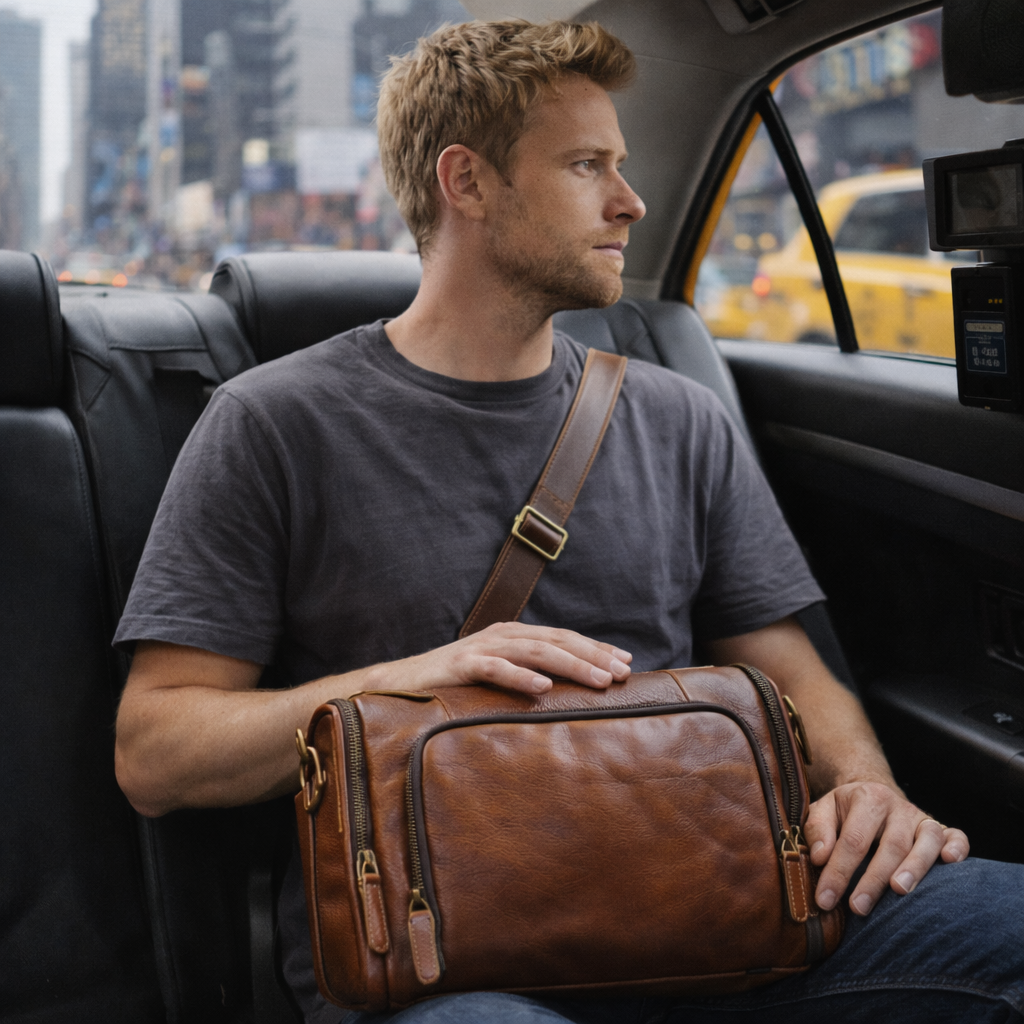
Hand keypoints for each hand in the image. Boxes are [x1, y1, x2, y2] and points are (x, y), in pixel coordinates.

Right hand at [398, 621, 631, 695]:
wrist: (400, 683)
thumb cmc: (454, 684)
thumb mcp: (497, 675)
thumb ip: (526, 675)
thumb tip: (566, 693)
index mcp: (513, 636)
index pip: (563, 638)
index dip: (595, 648)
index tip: (626, 662)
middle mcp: (502, 635)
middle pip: (556, 641)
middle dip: (593, 656)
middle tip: (622, 673)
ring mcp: (482, 648)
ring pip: (535, 651)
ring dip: (571, 664)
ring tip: (598, 681)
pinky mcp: (461, 665)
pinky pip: (496, 668)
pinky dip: (521, 676)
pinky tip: (543, 686)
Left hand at [804, 780, 968, 915]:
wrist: (871, 793)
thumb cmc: (844, 812)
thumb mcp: (823, 811)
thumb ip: (817, 830)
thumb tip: (819, 857)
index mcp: (866, 798)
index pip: (852, 840)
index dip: (838, 872)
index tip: (825, 900)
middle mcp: (897, 806)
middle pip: (890, 845)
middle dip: (874, 880)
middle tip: (858, 908)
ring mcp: (921, 817)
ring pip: (926, 842)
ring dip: (915, 868)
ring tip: (899, 892)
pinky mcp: (940, 828)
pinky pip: (956, 836)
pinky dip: (958, 848)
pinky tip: (951, 863)